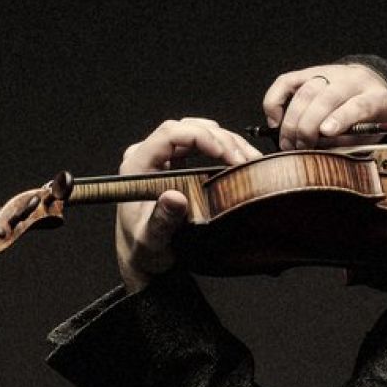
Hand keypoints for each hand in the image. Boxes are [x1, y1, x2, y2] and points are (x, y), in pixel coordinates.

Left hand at [116, 118, 261, 292]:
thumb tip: (175, 198)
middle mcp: (148, 156)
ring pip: (197, 132)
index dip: (200, 136)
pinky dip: (223, 149)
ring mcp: (163, 158)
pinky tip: (239, 160)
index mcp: (136, 165)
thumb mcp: (151, 239)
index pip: (169, 134)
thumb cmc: (144, 249)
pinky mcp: (176, 164)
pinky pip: (201, 145)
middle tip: (243, 160)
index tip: (225, 153)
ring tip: (249, 159)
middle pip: (187, 128)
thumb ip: (162, 220)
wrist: (144, 259)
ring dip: (226, 142)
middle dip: (220, 139)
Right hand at [261, 63, 386, 150]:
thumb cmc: (369, 118)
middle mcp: (352, 81)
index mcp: (376, 97)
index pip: (358, 105)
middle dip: (308, 125)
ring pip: (305, 90)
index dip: (341, 118)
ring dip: (292, 120)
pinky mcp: (308, 72)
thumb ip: (349, 143)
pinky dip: (274, 101)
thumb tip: (320, 150)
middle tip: (301, 148)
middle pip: (326, 97)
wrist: (369, 85)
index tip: (326, 133)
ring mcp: (329, 73)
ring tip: (288, 143)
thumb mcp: (370, 136)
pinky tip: (275, 121)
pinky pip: (284, 82)